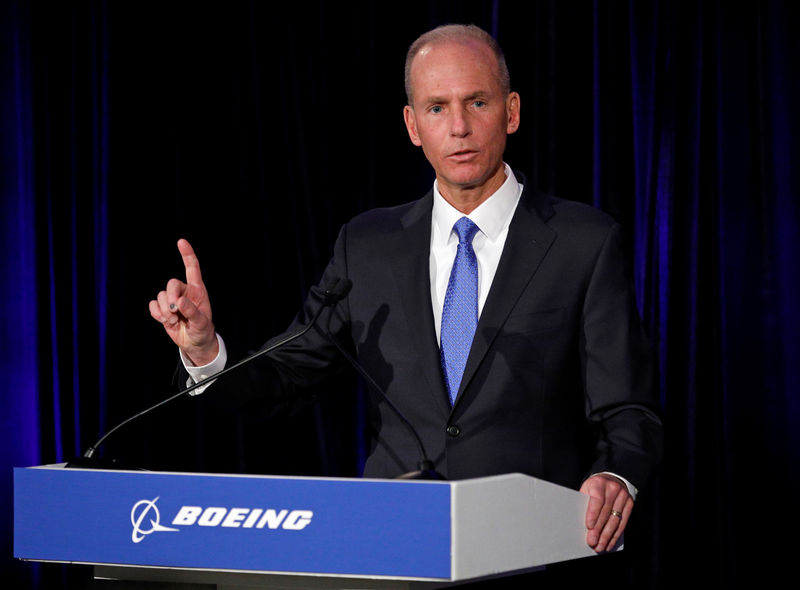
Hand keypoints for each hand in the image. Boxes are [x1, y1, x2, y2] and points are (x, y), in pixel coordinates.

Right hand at [149, 239, 218, 365]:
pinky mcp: (163, 308)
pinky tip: (166, 321)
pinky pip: (153, 305)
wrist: (194, 342)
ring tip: (174, 321)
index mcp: (197, 290)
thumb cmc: (202, 330)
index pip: (192, 268)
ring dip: (165, 310)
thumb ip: (192, 311)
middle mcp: (184, 291)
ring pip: (161, 296)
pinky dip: (157, 313)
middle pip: (171, 283)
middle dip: (171, 297)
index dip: (187, 254)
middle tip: (176, 312)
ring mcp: (172, 299)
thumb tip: (180, 301)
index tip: (181, 242)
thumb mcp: (201, 323)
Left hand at [580, 473, 632, 552]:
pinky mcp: (630, 504)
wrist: (612, 479)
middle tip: (592, 542)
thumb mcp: (586, 489)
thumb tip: (578, 523)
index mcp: (599, 483)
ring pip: (615, 520)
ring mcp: (623, 496)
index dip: (593, 514)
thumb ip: (584, 503)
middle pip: (606, 512)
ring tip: (600, 546)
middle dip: (598, 530)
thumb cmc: (595, 487)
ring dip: (607, 536)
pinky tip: (609, 543)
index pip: (597, 499)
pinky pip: (623, 523)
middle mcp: (613, 488)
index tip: (589, 526)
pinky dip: (615, 535)